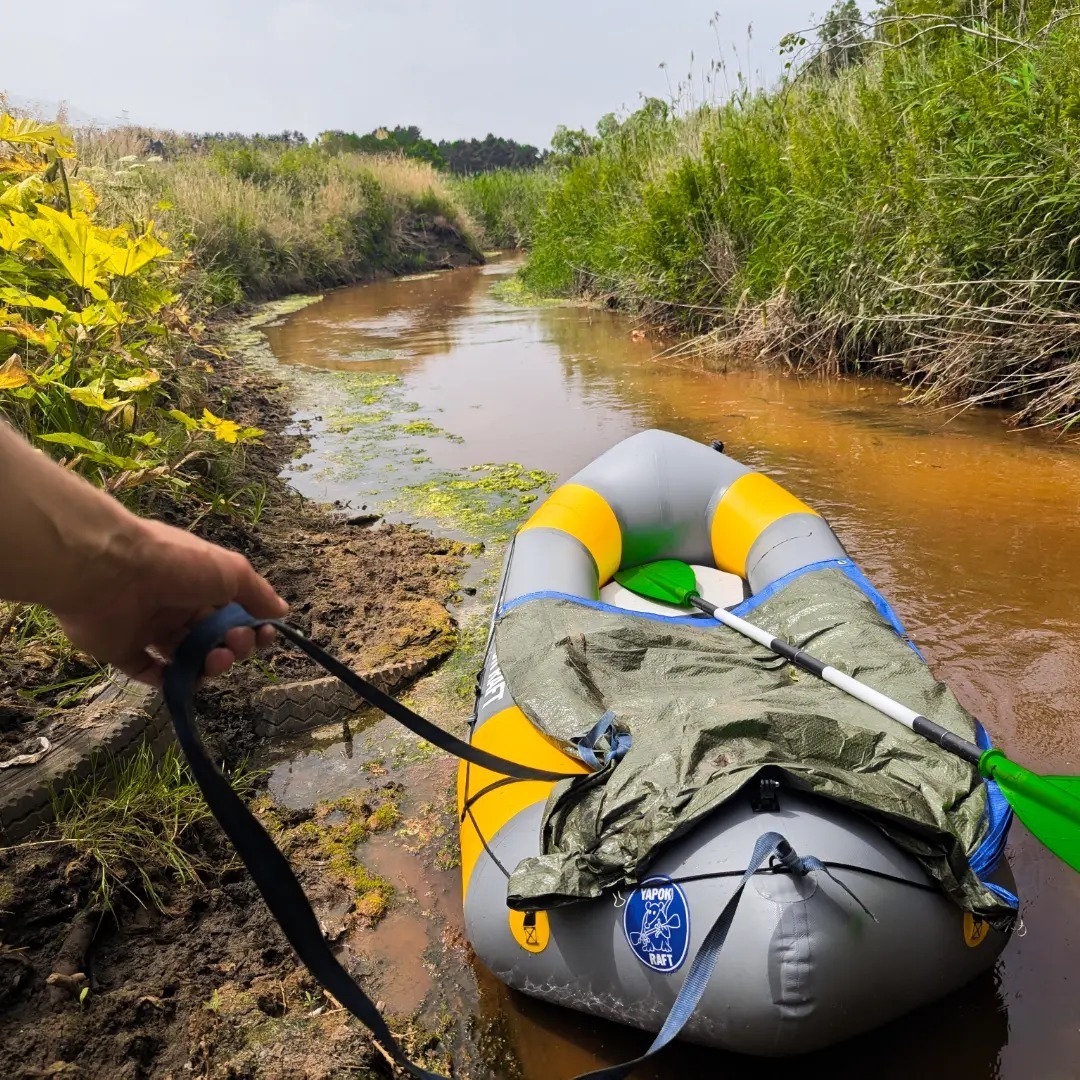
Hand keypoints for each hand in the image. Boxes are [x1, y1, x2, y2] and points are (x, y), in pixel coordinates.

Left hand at [53, 517, 287, 685]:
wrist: (106, 570)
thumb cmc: (175, 564)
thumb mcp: (230, 571)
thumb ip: (257, 593)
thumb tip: (281, 612)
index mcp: (198, 582)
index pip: (231, 610)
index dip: (251, 625)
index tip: (264, 635)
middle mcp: (174, 604)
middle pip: (211, 636)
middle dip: (232, 645)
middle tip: (235, 645)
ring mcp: (147, 628)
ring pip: (185, 656)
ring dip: (208, 664)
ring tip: (216, 662)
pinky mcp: (121, 650)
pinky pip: (148, 672)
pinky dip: (168, 681)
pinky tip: (185, 680)